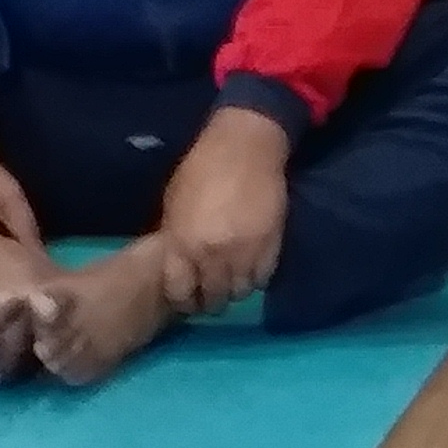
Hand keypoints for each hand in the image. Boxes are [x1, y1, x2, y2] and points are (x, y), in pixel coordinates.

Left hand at [157, 108, 292, 313]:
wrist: (245, 148)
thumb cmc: (202, 170)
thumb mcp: (175, 205)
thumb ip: (176, 239)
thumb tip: (178, 264)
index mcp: (183, 243)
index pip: (180, 292)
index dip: (183, 299)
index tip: (187, 296)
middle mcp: (214, 255)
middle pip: (214, 298)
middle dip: (210, 299)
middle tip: (210, 292)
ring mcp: (246, 253)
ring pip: (241, 292)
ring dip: (234, 288)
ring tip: (231, 278)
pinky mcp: (272, 247)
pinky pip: (263, 278)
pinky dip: (255, 277)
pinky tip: (249, 265)